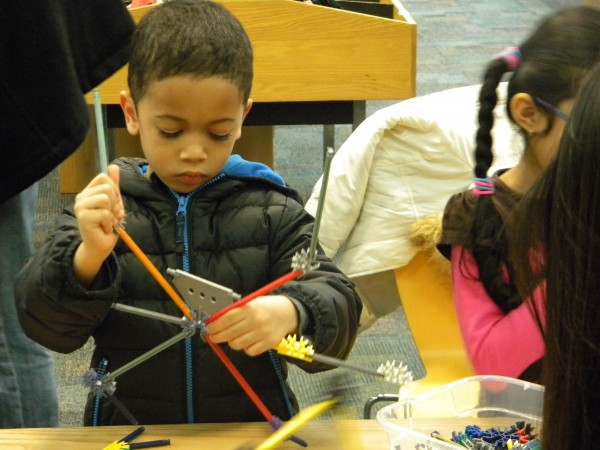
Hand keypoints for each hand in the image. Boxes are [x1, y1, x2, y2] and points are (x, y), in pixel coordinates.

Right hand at [73, 165, 123, 285]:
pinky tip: (103, 228)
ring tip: (107, 221)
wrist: (100, 245)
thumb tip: (113, 166)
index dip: (114, 190)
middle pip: (107, 188)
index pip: (103, 177)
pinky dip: (109, 222)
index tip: (114, 204)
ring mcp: (80, 207)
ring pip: (106, 198)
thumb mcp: (114, 202)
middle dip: (116, 203)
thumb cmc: (107, 224)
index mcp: (88, 192)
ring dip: (112, 213)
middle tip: (111, 215)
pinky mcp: (83, 217)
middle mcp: (82, 197)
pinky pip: (105, 213)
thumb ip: (114, 185)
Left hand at [206, 295, 298, 355]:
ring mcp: (263, 333)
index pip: (226, 319)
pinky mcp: (268, 343)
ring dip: (232, 342)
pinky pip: (249, 351)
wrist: (288, 312)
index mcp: (250, 308)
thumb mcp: (251, 302)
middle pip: (229, 334)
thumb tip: (216, 321)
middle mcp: (256, 321)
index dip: (215, 326)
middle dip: (217, 336)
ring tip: (234, 337)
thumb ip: (235, 311)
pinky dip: (245, 348)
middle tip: (214, 336)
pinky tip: (247, 341)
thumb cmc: (266, 307)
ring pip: (237, 344)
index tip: (209, 328)